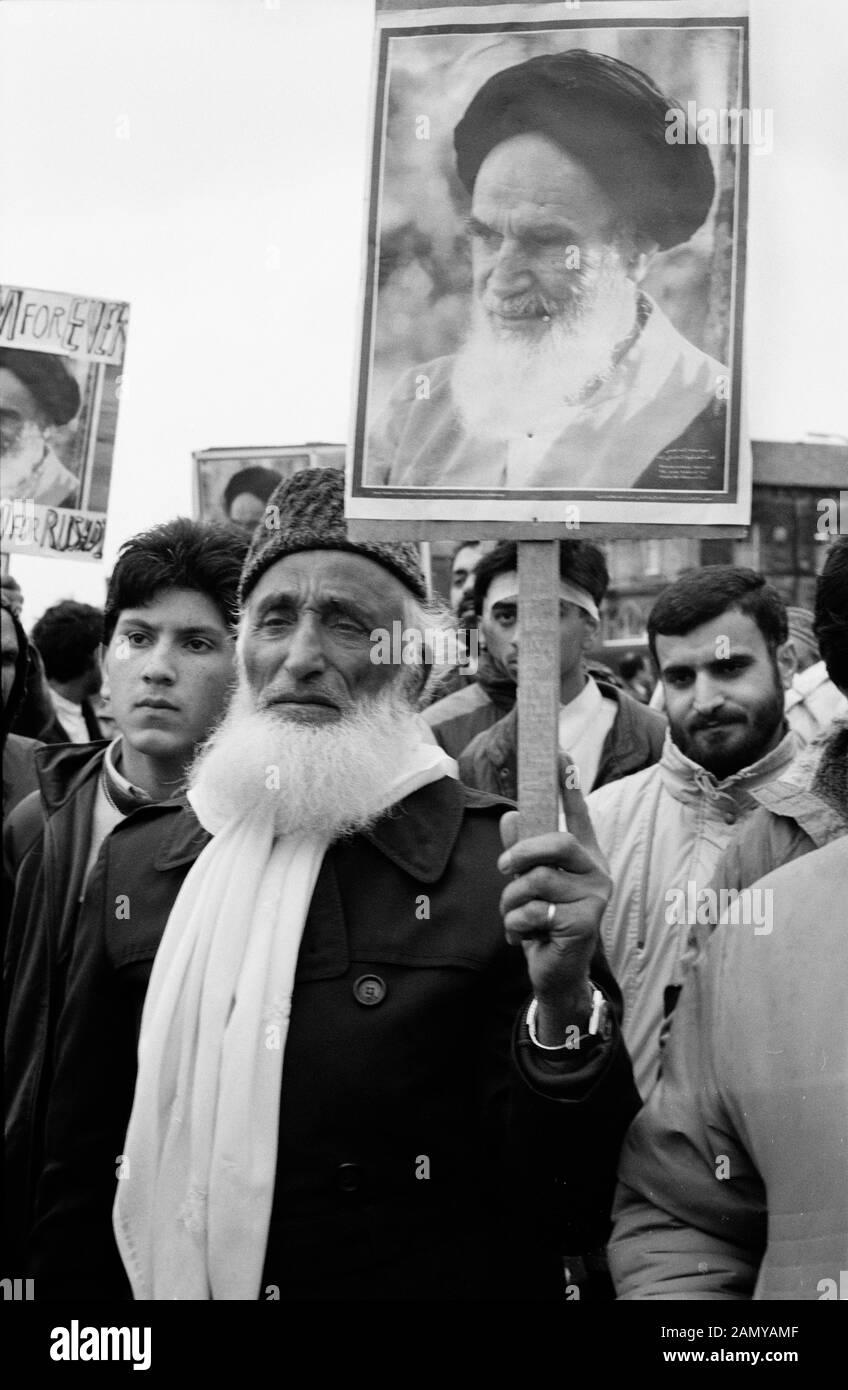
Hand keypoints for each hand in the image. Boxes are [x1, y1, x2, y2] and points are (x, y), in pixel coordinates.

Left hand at [497, 756, 611, 1039]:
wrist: (557, 972)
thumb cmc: (544, 922)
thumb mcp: (529, 884)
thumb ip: (523, 852)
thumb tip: (511, 816)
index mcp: (585, 857)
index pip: (578, 815)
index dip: (569, 784)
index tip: (560, 753)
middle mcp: (596, 872)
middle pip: (556, 843)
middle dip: (520, 854)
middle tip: (504, 868)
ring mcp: (595, 898)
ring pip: (536, 881)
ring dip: (511, 901)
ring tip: (515, 916)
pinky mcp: (585, 923)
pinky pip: (533, 911)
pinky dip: (516, 925)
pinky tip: (525, 937)